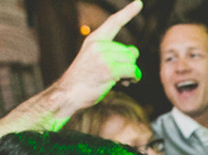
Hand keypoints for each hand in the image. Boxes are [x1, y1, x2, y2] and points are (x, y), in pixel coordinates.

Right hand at [51, 0, 143, 117]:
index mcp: (94, 40)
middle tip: (118, 75)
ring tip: (118, 80)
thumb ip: (113, 53)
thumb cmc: (84, 80)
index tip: (139, 3)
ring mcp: (104, 56)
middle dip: (128, 64)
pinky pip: (133, 71)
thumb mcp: (95, 60)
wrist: (68, 93)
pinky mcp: (110, 69)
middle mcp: (99, 45)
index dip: (128, 13)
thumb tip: (134, 52)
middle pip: (129, 51)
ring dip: (130, 73)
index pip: (114, 22)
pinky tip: (124, 83)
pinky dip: (133, 78)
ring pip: (132, 61)